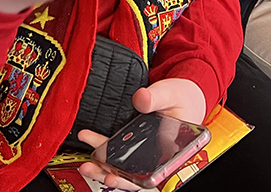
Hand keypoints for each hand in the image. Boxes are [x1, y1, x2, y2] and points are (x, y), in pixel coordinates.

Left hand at [78, 78, 207, 189]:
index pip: (152, 170)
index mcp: (172, 149)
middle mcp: (158, 155)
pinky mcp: (136, 146)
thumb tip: (140, 99)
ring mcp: (145, 152)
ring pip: (125, 167)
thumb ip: (156, 97)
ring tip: (86, 164)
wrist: (184, 95)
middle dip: (112, 174)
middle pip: (135, 173)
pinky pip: (120, 155)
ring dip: (104, 167)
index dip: (132, 177)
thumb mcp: (170, 93)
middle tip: (94, 169)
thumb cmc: (182, 97)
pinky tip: (91, 146)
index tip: (113, 174)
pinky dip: (105, 154)